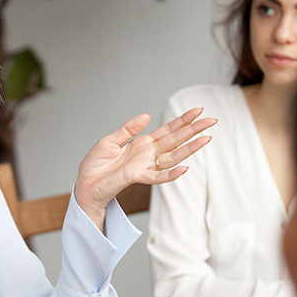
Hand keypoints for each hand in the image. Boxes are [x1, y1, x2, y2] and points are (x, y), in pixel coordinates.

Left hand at [75, 108, 215, 226]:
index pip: (167, 130)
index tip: (198, 111)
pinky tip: (184, 168)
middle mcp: (147, 155)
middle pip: (175, 140)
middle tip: (211, 120)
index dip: (182, 121)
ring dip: (190, 149)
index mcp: (142, 144)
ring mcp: (144, 166)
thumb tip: (147, 115)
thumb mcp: (110, 141)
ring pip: (172, 157)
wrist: (84, 185)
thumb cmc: (95, 166)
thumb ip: (128, 129)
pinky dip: (171, 174)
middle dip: (193, 130)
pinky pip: (157, 177)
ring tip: (207, 139)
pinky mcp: (137, 177)